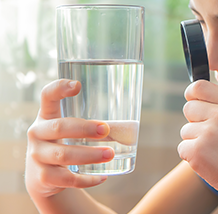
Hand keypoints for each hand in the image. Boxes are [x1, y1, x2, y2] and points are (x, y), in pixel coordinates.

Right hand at [25, 79, 114, 198]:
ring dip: (90, 155)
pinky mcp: (43, 178)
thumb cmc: (65, 144)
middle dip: (84, 128)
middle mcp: (38, 133)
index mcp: (47, 116)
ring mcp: (37, 156)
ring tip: (110, 154)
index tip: (78, 85)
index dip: (59, 88)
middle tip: (106, 129)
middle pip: (59, 127)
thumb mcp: (71, 131)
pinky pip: (67, 179)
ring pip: (63, 155)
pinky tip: (102, 177)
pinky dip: (86, 179)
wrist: (42, 178)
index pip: (48, 96)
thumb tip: (131, 127)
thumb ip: (92, 125)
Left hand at [177, 80, 217, 200]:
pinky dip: (191, 155)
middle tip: (212, 135)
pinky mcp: (197, 150)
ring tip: (214, 149)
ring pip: (185, 130)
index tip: (192, 100)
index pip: (200, 86)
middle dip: (194, 121)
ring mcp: (209, 132)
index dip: (192, 93)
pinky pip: (182, 147)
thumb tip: (196, 92)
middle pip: (189, 108)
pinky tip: (208, 159)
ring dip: (194, 140)